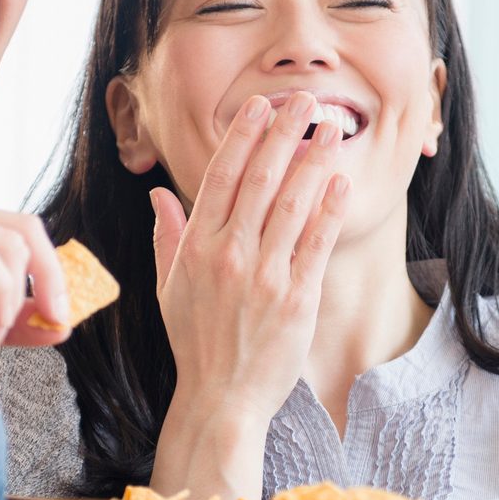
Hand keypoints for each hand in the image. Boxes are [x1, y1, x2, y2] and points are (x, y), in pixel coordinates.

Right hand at [151, 91, 350, 427]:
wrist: (221, 399)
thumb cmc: (195, 343)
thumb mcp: (168, 288)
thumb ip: (167, 237)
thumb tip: (158, 194)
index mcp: (197, 248)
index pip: (221, 177)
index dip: (242, 137)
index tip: (259, 105)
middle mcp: (229, 255)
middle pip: (260, 179)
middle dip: (283, 133)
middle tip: (304, 100)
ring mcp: (264, 276)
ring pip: (292, 204)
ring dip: (313, 160)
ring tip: (331, 128)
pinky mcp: (296, 298)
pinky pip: (316, 244)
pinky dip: (329, 209)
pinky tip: (340, 181)